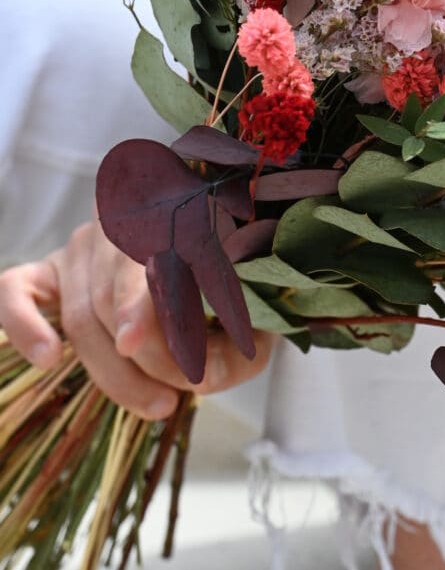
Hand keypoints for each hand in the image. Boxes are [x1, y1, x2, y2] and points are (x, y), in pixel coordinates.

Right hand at [0, 220, 273, 419]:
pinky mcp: (48, 271)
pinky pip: (15, 291)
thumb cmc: (227, 286)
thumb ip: (238, 345)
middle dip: (149, 359)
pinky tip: (48, 359)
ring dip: (114, 372)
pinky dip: (23, 324)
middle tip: (181, 393)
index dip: (138, 301)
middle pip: (117, 301)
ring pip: (82, 315)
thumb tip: (208, 379)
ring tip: (159, 404)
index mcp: (173, 215)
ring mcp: (81, 247)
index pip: (148, 255)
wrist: (202, 252)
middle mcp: (120, 224)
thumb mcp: (248, 312)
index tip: (133, 342)